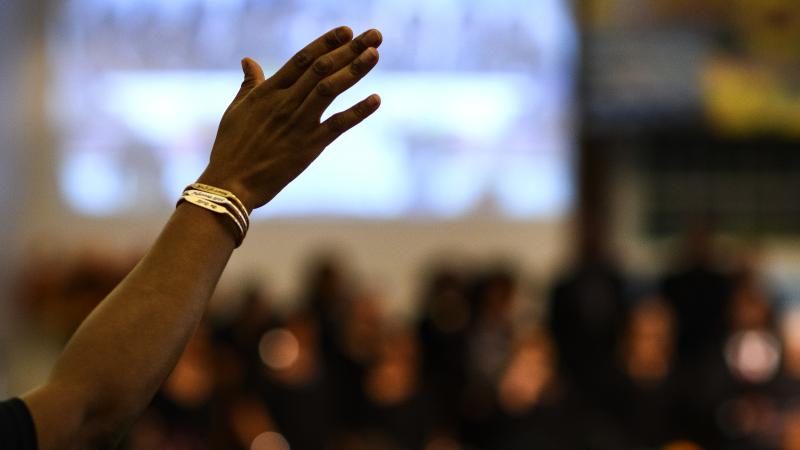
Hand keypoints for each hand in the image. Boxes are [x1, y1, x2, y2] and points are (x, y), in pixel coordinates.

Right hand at [197, 26, 382, 210]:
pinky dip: (358, 112)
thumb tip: (248, 60)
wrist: (231, 184)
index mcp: (268, 91)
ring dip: (355, 70)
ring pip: (330, 89)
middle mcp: (286, 102)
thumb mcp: (236, 110)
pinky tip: (376, 99)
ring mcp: (299, 123)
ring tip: (375, 54)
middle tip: (374, 35)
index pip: (302, 58)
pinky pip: (338, 125)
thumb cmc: (230, 148)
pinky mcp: (309, 146)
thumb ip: (249, 84)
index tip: (347, 30)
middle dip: (350, 49)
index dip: (326, 42)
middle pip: (322, 68)